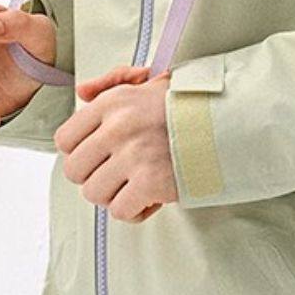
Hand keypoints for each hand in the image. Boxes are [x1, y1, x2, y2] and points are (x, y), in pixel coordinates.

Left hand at [55, 64, 178, 218]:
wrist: (230, 124)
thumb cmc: (187, 107)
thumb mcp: (148, 83)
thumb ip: (111, 83)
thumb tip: (82, 94)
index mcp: (112, 104)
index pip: (64, 140)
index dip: (80, 153)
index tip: (101, 156)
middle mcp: (116, 128)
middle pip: (74, 171)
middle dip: (94, 177)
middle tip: (119, 175)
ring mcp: (133, 156)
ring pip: (93, 194)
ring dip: (114, 195)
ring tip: (136, 186)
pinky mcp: (150, 182)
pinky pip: (120, 211)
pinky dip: (135, 211)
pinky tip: (151, 198)